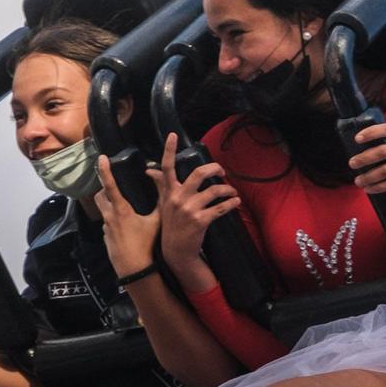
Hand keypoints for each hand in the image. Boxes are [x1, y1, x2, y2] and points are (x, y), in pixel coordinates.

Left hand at [95, 156, 161, 278]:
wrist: (135, 270)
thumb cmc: (146, 245)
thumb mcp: (157, 222)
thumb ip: (161, 203)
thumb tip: (165, 186)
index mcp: (121, 210)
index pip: (110, 185)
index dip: (105, 170)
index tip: (102, 158)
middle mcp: (109, 217)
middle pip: (100, 197)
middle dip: (104, 189)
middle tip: (115, 185)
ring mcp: (106, 229)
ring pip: (104, 211)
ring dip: (110, 206)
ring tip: (126, 208)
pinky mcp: (106, 239)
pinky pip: (108, 225)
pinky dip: (115, 222)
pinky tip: (128, 228)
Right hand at [149, 134, 239, 273]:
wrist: (176, 251)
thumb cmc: (171, 224)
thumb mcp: (163, 203)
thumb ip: (160, 185)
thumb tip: (150, 169)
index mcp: (170, 192)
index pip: (167, 168)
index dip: (168, 150)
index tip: (173, 135)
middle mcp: (178, 199)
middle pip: (199, 173)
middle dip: (215, 168)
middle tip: (222, 171)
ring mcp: (190, 210)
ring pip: (214, 191)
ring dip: (228, 189)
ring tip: (232, 192)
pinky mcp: (201, 220)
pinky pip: (221, 207)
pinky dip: (231, 203)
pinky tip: (236, 202)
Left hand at [348, 123, 385, 218]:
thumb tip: (360, 149)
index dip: (371, 132)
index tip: (357, 139)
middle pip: (383, 151)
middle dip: (364, 158)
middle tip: (352, 163)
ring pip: (385, 170)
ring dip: (368, 176)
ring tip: (358, 181)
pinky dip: (378, 187)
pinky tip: (369, 189)